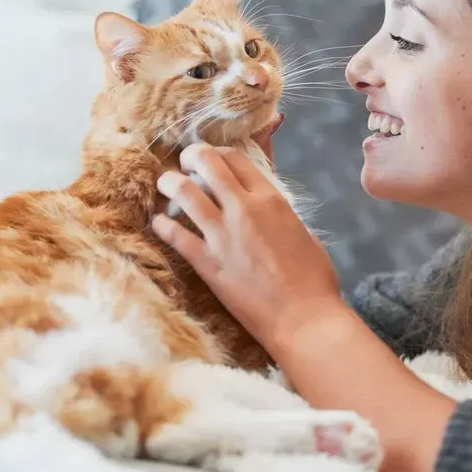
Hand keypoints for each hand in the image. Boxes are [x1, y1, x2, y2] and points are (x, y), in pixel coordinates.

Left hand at [151, 142, 343, 354]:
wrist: (303, 318)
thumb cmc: (314, 279)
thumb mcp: (303, 232)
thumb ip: (279, 214)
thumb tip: (266, 209)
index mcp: (271, 199)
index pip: (236, 158)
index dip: (219, 153)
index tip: (211, 158)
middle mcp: (244, 209)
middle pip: (207, 163)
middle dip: (191, 157)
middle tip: (184, 163)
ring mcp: (221, 235)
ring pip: (183, 192)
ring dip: (169, 183)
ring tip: (164, 184)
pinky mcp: (206, 263)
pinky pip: (174, 235)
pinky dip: (162, 224)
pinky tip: (158, 222)